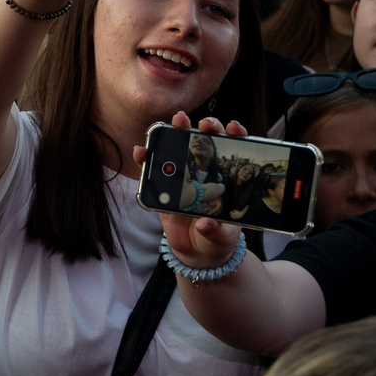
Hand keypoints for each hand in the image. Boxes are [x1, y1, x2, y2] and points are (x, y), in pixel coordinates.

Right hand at [142, 115, 248, 268]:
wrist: (195, 251)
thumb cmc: (216, 239)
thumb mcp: (222, 237)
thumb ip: (216, 231)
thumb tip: (205, 223)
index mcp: (225, 179)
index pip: (233, 151)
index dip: (234, 135)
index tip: (232, 128)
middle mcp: (205, 173)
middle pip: (206, 142)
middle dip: (204, 128)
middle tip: (203, 124)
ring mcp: (183, 178)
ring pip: (178, 149)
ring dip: (172, 133)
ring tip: (168, 125)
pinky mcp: (163, 187)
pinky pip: (153, 170)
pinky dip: (145, 159)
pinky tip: (141, 151)